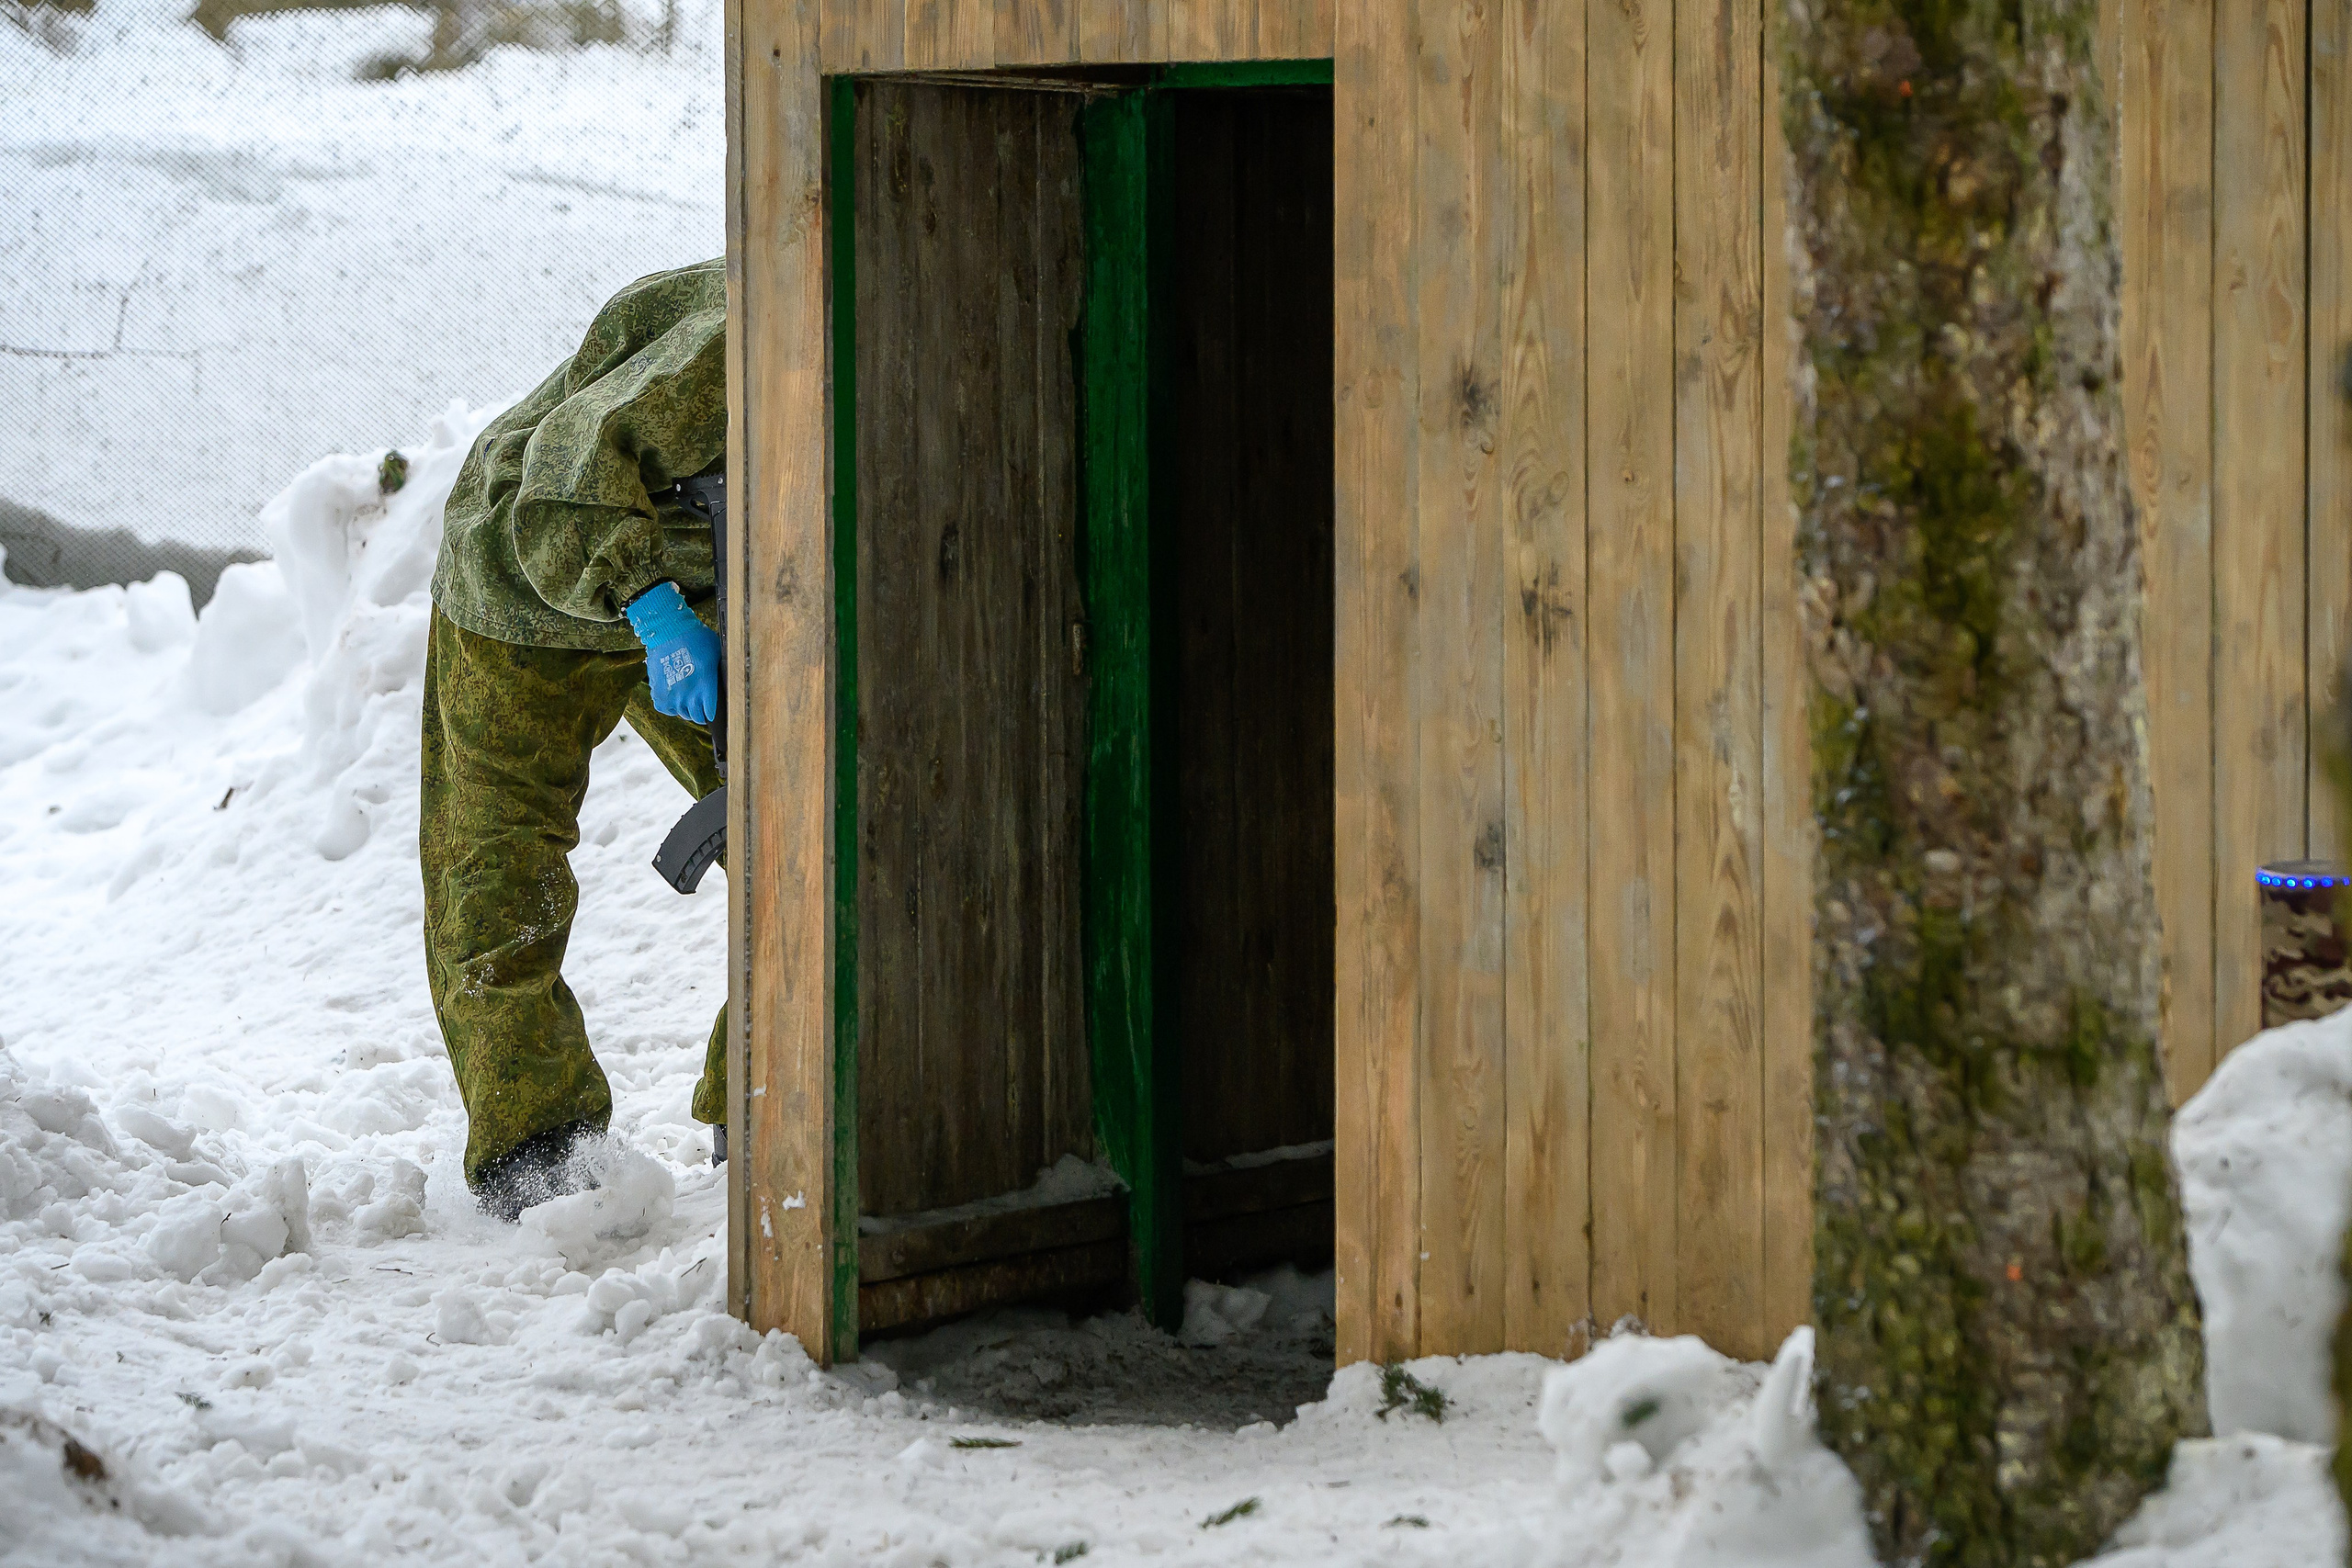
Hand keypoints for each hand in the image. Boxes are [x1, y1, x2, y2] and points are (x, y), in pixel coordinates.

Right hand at [624, 582, 721, 723]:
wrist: (669, 630)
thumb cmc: (696, 638)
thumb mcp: (716, 654)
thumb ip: (718, 672)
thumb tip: (725, 679)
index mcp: (706, 686)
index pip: (710, 712)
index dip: (711, 712)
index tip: (710, 711)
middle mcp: (689, 695)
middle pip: (697, 717)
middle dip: (700, 713)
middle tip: (700, 707)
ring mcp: (673, 695)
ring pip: (682, 714)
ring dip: (686, 709)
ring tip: (688, 701)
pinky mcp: (659, 693)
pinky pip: (667, 709)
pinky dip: (671, 707)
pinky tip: (675, 699)